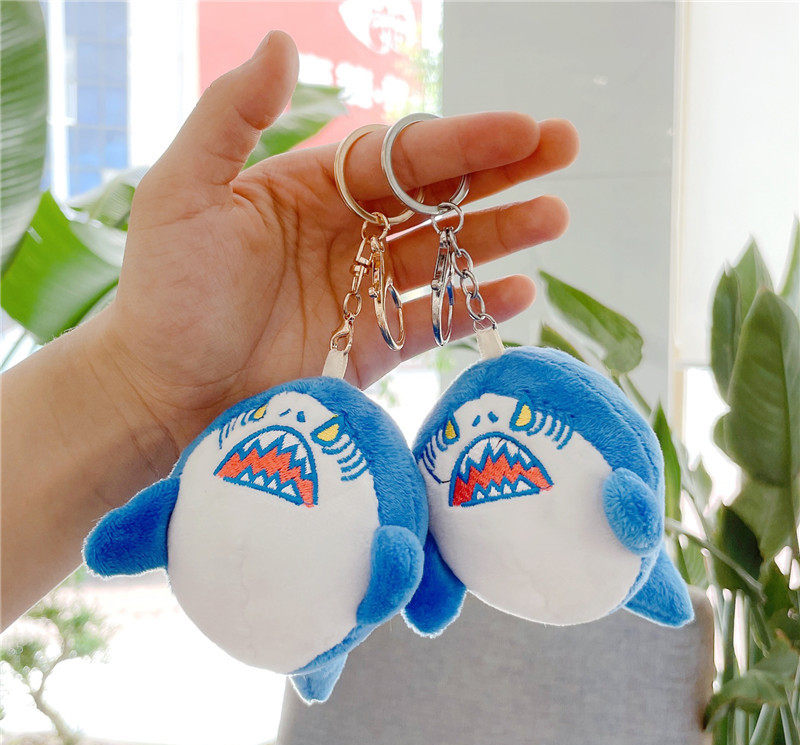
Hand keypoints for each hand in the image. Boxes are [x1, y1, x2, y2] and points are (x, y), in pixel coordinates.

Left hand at [94, 30, 578, 450]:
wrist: (161, 388)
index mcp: (312, 189)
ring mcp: (363, 293)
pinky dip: (474, 307)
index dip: (460, 140)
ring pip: (444, 256)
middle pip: (436, 196)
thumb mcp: (184, 192)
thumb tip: (281, 42)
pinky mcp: (371, 348)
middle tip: (563, 150)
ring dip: (499, 236)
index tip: (521, 128)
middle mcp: (347, 234)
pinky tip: (518, 292)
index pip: (399, 156)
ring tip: (552, 218)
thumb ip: (231, 117)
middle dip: (500, 172)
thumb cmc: (167, 292)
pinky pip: (432, 323)